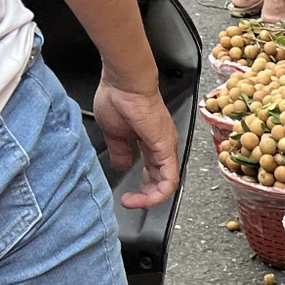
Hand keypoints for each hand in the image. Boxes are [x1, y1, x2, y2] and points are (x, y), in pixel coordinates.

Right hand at [94, 75, 178, 209]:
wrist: (124, 82)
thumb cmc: (119, 97)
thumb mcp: (115, 132)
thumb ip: (120, 151)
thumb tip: (122, 165)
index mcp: (151, 142)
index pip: (153, 172)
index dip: (142, 187)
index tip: (127, 195)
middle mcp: (162, 146)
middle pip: (161, 180)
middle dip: (146, 196)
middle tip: (131, 202)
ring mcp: (166, 147)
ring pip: (167, 183)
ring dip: (151, 198)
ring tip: (134, 202)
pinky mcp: (166, 148)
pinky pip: (169, 178)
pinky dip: (158, 192)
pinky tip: (146, 198)